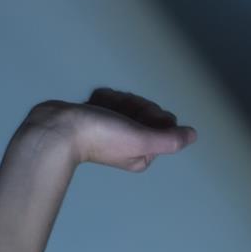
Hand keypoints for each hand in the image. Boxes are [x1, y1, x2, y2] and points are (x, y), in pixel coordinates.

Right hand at [21, 89, 196, 170]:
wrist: (57, 129)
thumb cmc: (100, 136)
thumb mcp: (142, 140)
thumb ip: (170, 139)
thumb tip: (192, 135)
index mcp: (144, 154)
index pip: (163, 121)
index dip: (151, 114)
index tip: (136, 118)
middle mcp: (131, 143)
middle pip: (146, 110)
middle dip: (132, 105)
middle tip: (116, 115)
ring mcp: (113, 129)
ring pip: (127, 101)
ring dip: (115, 100)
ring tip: (101, 110)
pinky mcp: (96, 116)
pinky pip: (108, 98)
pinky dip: (101, 98)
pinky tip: (92, 106)